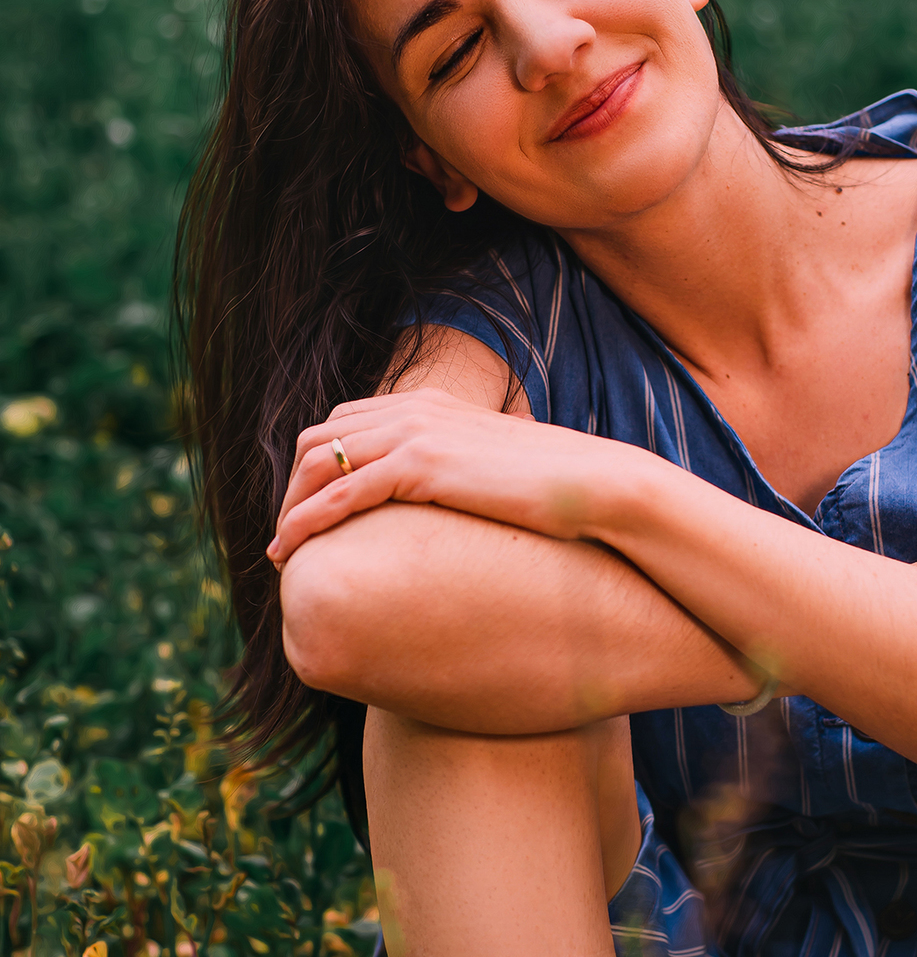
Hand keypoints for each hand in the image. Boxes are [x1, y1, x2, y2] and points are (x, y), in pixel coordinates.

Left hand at [267, 388, 635, 564]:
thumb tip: (467, 498)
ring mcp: (415, 433)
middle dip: (292, 486)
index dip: (315, 464)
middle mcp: (414, 409)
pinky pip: (340, 493)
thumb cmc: (560, 488)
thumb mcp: (499, 468)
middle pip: (319, 438)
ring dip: (290, 507)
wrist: (594, 485)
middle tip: (287, 535)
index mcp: (431, 404)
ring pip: (318, 463)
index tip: (307, 507)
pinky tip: (292, 552)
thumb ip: (468, 469)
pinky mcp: (420, 465)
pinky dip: (306, 522)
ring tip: (282, 552)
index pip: (345, 420)